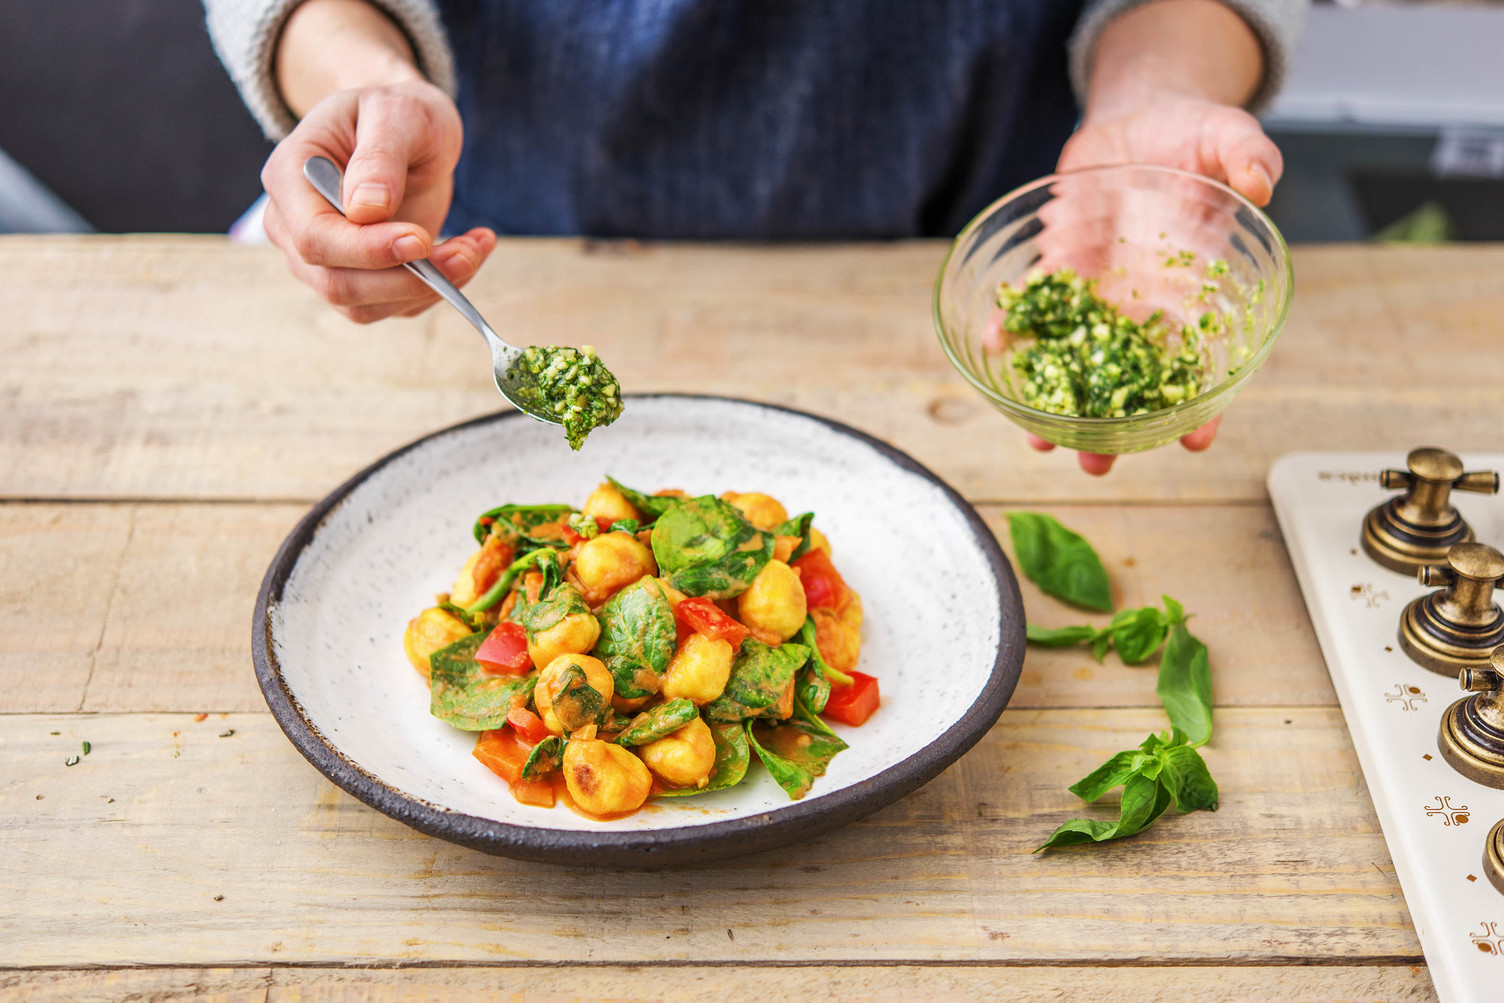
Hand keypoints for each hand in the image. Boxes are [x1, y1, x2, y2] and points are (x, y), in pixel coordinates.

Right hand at [259, 80, 496, 322]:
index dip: (366, 249)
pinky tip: (469, 254)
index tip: (421, 239)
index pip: (314, 237)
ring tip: (474, 249)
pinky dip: (438, 290)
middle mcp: (295, 227)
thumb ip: (380, 156)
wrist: (407, 131)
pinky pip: (394, 305)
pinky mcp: (361, 281)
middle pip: (337, 283)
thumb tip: (365, 210)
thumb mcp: (394, 113)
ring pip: (366, 305)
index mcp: (289, 178)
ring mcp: (325, 260)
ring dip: (429, 288)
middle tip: (465, 253)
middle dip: (407, 279)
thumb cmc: (395, 114)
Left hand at [1034, 96, 1279, 474]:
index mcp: (1196, 288)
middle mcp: (1145, 303)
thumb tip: (1262, 179)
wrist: (1140, 122)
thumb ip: (1249, 154)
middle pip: (1132, 382)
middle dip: (1114, 429)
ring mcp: (1099, 291)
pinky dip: (1014, 326)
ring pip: (1080, 359)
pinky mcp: (1061, 268)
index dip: (1205, 406)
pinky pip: (1036, 305)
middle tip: (1096, 465)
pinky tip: (995, 343)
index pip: (1204, 362)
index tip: (1196, 442)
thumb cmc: (1194, 137)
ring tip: (1038, 440)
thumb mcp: (1228, 135)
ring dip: (1058, 402)